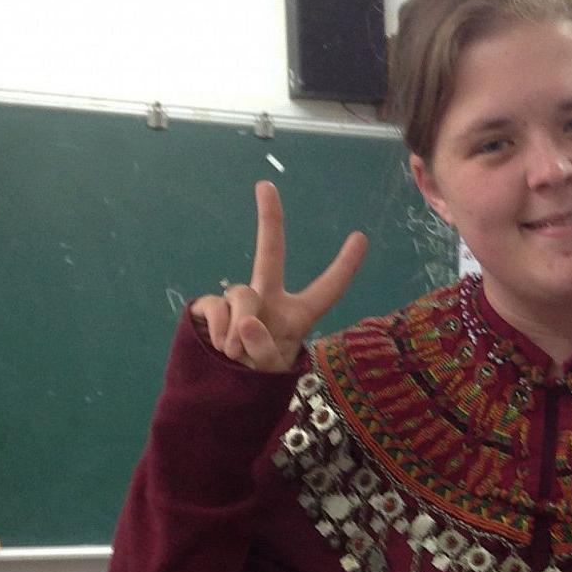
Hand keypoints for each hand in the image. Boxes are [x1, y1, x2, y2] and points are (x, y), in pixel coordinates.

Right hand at [190, 181, 367, 371]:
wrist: (222, 386)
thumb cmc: (259, 376)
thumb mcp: (270, 370)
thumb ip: (263, 350)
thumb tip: (246, 323)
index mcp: (298, 315)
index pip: (327, 290)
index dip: (344, 267)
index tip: (361, 237)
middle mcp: (270, 299)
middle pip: (271, 254)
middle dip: (269, 220)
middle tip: (266, 186)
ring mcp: (239, 300)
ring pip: (240, 295)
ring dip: (239, 329)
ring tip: (237, 354)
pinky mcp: (210, 306)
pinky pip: (214, 308)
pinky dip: (217, 331)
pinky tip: (219, 347)